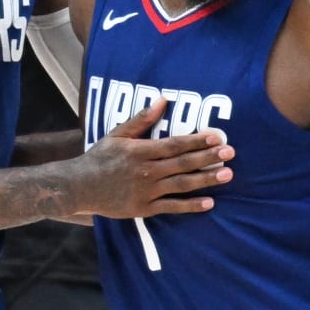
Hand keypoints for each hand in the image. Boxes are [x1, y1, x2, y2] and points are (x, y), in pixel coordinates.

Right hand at [72, 99, 234, 217]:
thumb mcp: (117, 135)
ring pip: (182, 184)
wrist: (79, 187)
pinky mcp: (144, 208)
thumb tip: (162, 101)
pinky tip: (209, 202)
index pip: (174, 144)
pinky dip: (191, 205)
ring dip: (206, 179)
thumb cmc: (99, 158)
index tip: (216, 136)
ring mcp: (146, 191)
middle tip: (230, 153)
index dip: (197, 140)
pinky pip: (172, 207)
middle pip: (183, 163)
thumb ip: (141, 120)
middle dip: (208, 157)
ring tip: (227, 174)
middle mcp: (147, 171)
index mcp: (141, 151)